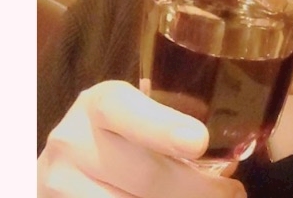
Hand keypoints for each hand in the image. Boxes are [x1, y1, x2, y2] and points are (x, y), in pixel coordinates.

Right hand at [37, 80, 245, 197]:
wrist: (66, 159)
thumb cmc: (116, 132)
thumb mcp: (133, 114)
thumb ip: (168, 122)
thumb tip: (230, 157)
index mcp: (100, 103)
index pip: (127, 112)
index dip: (163, 128)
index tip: (199, 142)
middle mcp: (73, 140)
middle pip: (144, 176)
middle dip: (196, 190)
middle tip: (232, 193)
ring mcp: (60, 182)